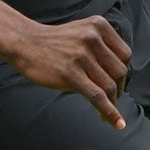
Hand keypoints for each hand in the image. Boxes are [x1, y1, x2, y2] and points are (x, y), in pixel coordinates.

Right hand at [6, 16, 132, 127]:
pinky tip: (116, 123)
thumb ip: (101, 47)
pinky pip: (97, 97)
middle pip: (119, 71)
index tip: (118, 84)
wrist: (25, 43)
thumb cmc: (54, 42)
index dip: (123, 73)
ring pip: (110, 86)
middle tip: (111, 99)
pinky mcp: (71, 74)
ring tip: (105, 112)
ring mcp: (82, 56)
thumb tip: (119, 78)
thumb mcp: (82, 32)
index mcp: (99, 26)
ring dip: (113, 103)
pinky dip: (110, 112)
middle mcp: (93, 38)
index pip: (125, 55)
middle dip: (119, 89)